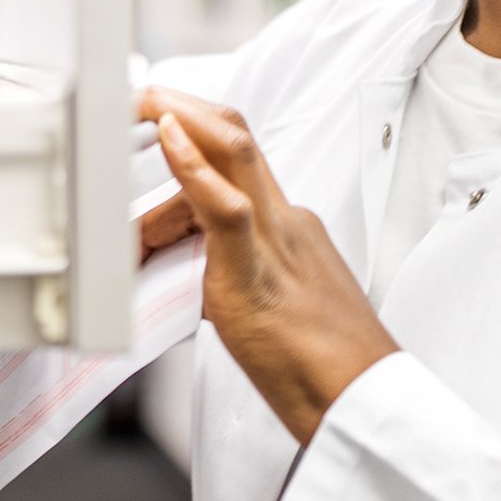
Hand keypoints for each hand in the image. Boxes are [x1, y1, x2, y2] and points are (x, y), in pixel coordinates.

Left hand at [138, 87, 397, 443]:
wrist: (363, 405)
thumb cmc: (321, 370)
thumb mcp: (267, 306)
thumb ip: (230, 278)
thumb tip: (187, 276)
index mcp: (288, 228)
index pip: (236, 161)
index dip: (195, 130)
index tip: (158, 119)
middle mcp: (284, 223)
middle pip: (236, 137)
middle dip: (184, 105)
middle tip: (136, 95)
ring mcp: (276, 244)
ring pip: (234, 155)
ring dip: (181, 118)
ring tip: (139, 102)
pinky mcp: (259, 276)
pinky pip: (226, 209)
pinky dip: (193, 167)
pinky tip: (168, 138)